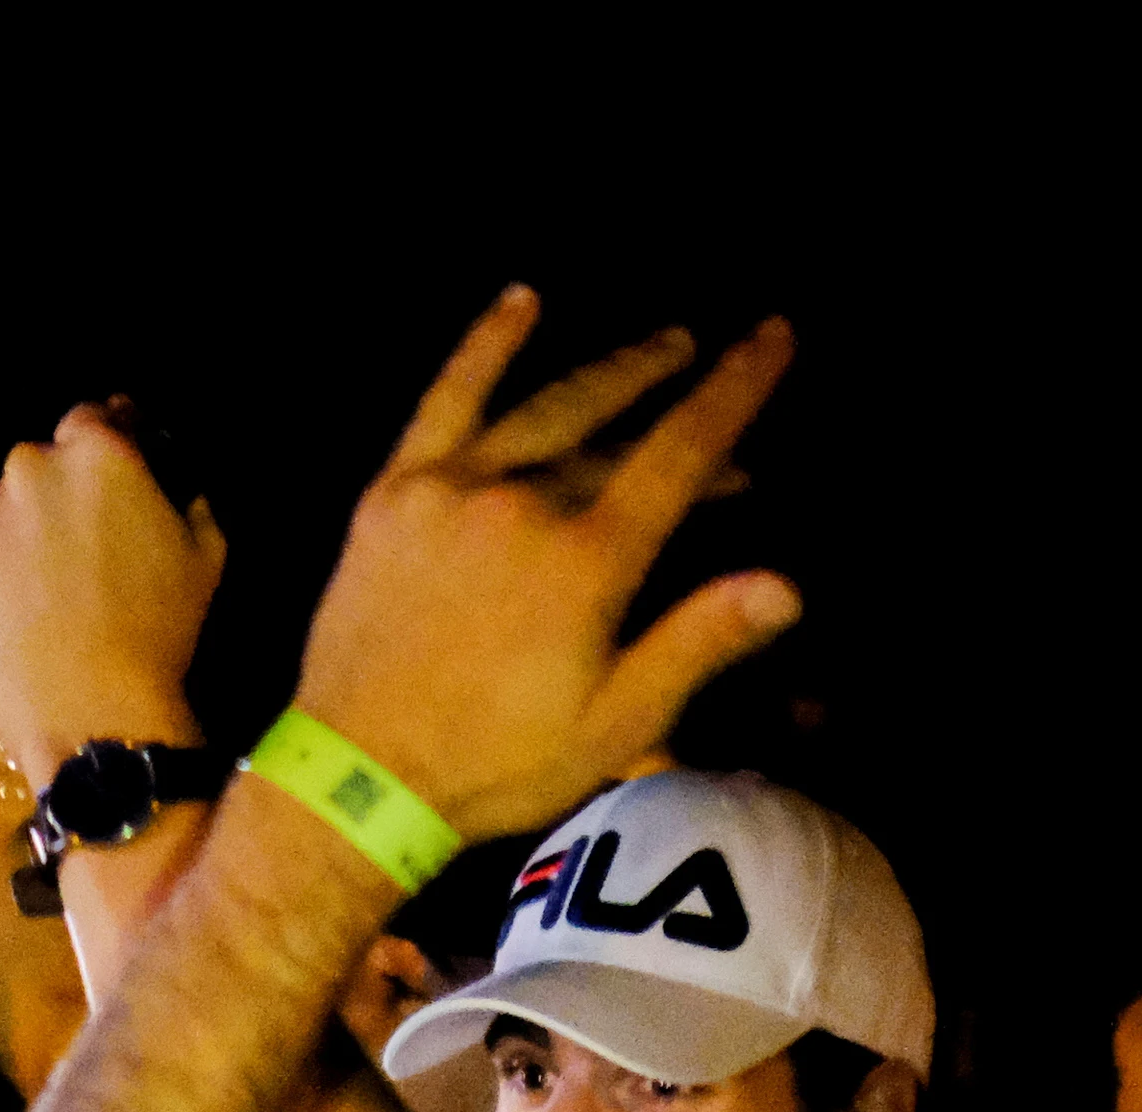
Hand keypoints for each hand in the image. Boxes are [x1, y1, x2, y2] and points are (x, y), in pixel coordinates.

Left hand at [0, 398, 222, 776]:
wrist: (90, 714)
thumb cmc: (160, 631)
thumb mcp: (204, 551)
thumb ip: (182, 494)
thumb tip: (168, 481)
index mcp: (95, 455)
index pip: (90, 420)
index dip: (100, 444)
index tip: (104, 477)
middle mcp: (26, 469)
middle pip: (36, 466)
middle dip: (52, 495)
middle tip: (72, 550)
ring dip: (11, 534)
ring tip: (34, 591)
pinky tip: (4, 615)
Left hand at [289, 291, 801, 843]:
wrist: (357, 782)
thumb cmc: (495, 765)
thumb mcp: (613, 724)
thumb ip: (696, 644)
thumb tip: (785, 585)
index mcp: (586, 561)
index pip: (680, 453)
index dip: (734, 392)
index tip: (773, 339)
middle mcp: (522, 505)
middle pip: (616, 429)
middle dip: (673, 386)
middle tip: (713, 354)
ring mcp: (450, 491)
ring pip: (544, 409)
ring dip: (605, 374)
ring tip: (657, 345)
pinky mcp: (392, 495)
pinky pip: (444, 400)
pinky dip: (483, 349)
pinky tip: (521, 301)